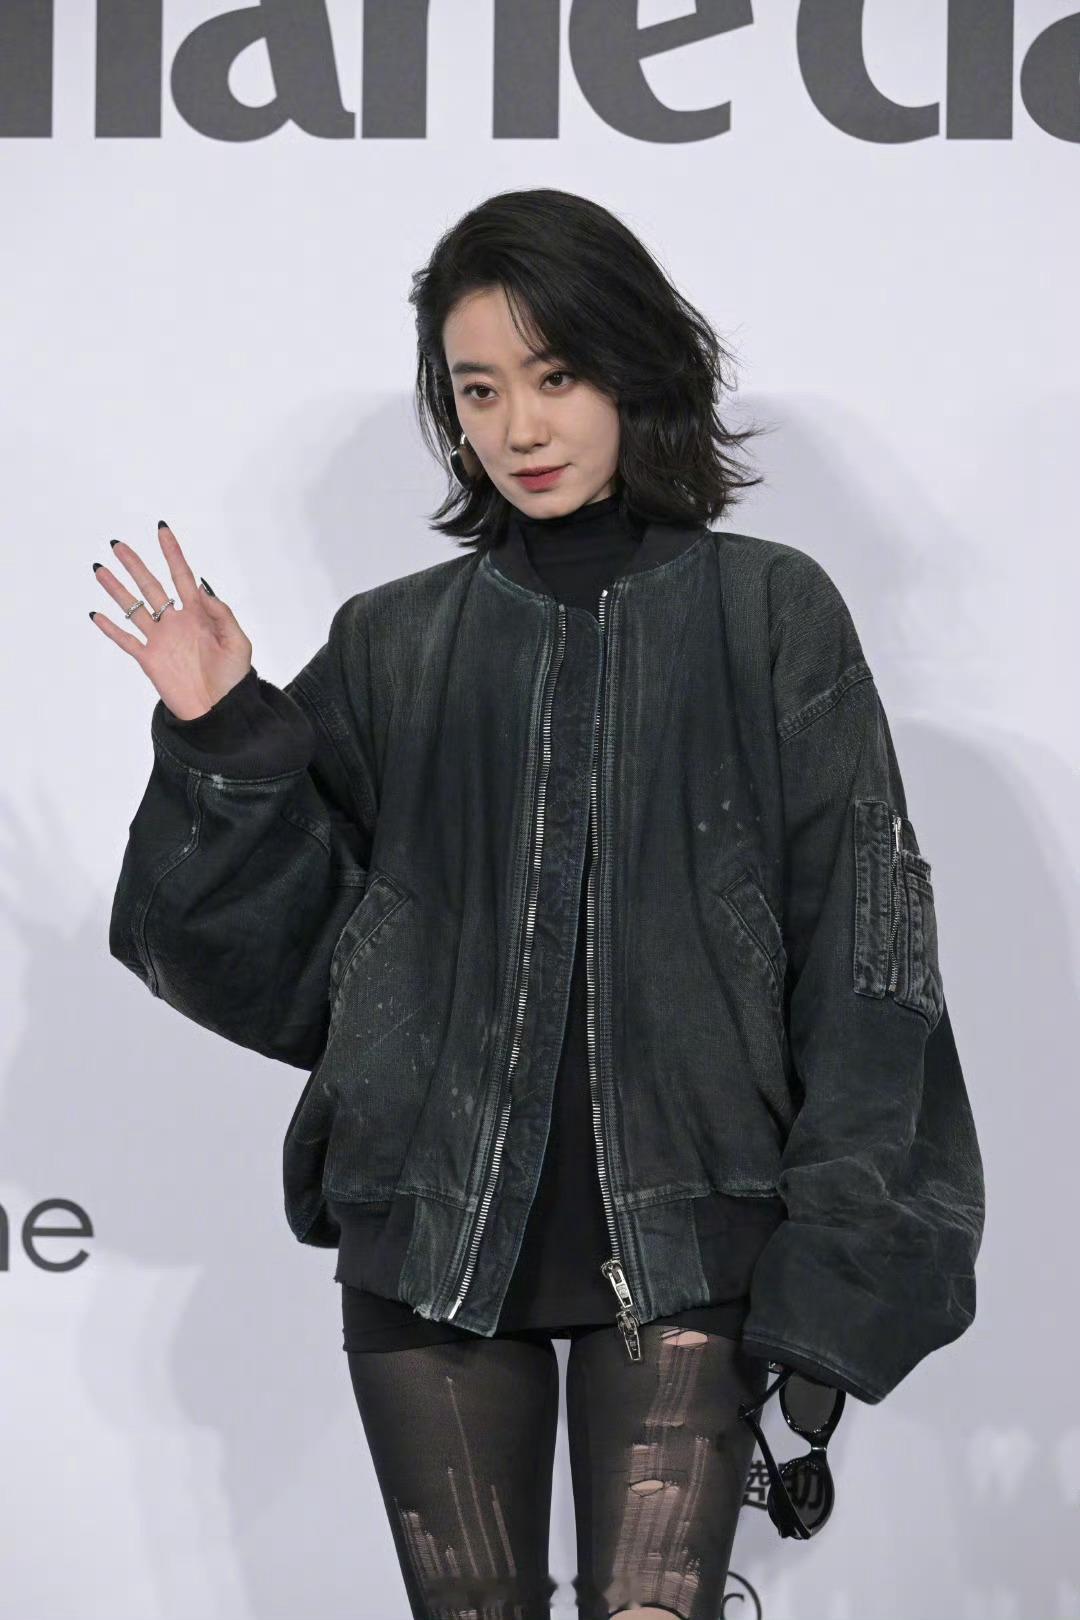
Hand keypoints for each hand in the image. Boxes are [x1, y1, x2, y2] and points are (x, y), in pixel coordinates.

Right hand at [91, 522, 253, 720]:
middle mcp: (175, 622)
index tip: (162, 530)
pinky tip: (97, 614)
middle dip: (134, 565)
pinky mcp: (150, 660)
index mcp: (198, 614)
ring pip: (133, 608)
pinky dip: (111, 628)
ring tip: (100, 570)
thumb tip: (202, 590)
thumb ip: (222, 615)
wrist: (221, 710)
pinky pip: (126, 640)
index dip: (172, 553)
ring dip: (116, 590)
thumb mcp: (237, 643)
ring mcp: (160, 640)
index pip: (182, 576)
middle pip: (150, 586)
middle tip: (117, 544)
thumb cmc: (234, 678)